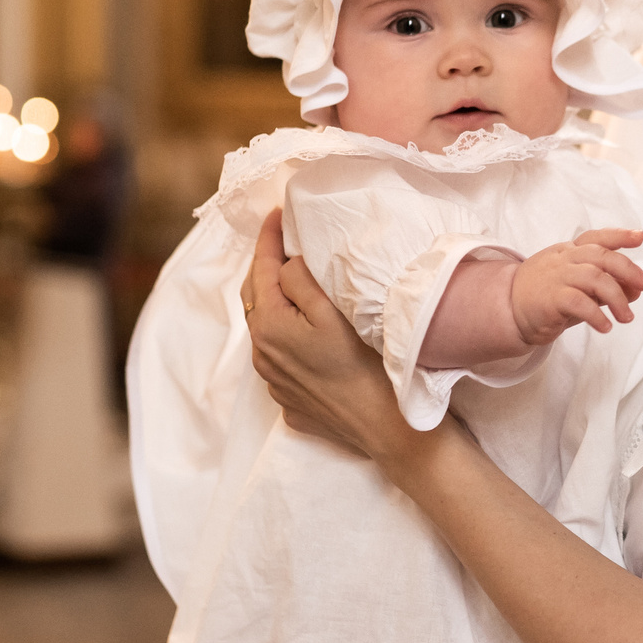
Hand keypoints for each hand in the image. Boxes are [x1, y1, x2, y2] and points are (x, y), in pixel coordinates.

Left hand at [241, 208, 417, 460]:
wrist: (387, 429)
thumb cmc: (365, 367)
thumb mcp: (332, 312)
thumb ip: (301, 281)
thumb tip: (285, 263)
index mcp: (269, 328)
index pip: (262, 270)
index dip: (269, 238)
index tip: (276, 212)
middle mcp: (262, 355)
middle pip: (256, 299)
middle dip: (266, 266)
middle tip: (282, 240)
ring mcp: (275, 382)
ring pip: (266, 329)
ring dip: (275, 302)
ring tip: (292, 280)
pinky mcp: (291, 401)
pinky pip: (281, 358)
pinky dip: (287, 336)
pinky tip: (305, 331)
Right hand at [508, 228, 642, 343]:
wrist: (507, 311)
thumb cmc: (545, 298)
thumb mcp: (579, 288)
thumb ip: (605, 286)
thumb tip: (637, 288)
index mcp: (569, 251)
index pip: (596, 237)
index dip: (619, 236)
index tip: (639, 237)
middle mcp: (564, 259)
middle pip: (601, 256)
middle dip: (628, 269)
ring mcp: (556, 277)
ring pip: (595, 278)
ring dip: (617, 298)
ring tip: (627, 317)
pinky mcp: (550, 298)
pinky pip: (579, 302)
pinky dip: (597, 315)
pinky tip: (605, 327)